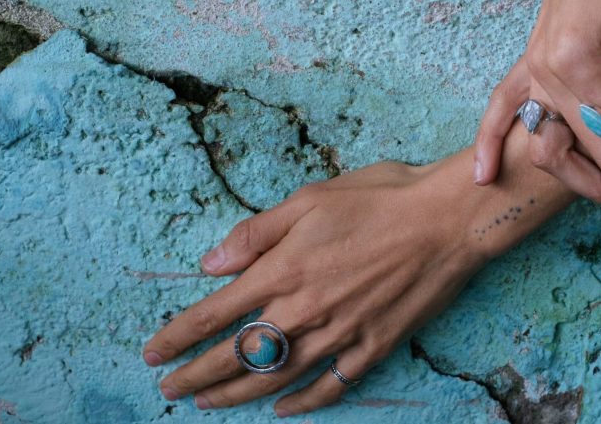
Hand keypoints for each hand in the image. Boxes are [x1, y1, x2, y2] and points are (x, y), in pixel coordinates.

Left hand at [141, 159, 496, 416]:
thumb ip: (256, 234)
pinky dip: (305, 402)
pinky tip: (285, 409)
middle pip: (238, 355)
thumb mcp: (309, 198)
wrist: (448, 220)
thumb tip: (211, 262)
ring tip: (208, 405)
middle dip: (196, 376)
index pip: (215, 314)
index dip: (178, 337)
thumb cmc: (380, 198)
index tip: (152, 353)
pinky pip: (332, 385)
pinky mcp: (374, 346)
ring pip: (277, 376)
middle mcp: (305, 309)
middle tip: (169, 390)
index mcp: (284, 270)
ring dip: (237, 395)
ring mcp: (341, 334)